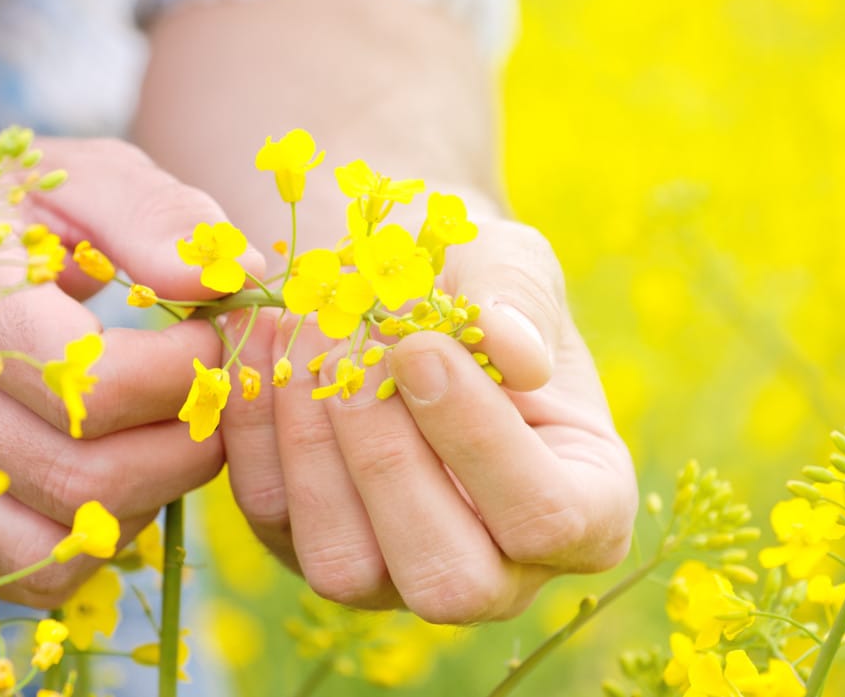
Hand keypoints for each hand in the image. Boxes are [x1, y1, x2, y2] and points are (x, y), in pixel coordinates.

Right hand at [0, 137, 259, 606]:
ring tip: (168, 426)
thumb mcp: (74, 174)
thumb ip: (155, 216)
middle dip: (188, 441)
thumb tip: (235, 278)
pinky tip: (117, 467)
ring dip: (153, 494)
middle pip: (87, 477)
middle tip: (215, 393)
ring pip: (67, 539)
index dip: (185, 373)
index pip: (92, 385)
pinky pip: (32, 569)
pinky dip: (99, 536)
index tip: (217, 337)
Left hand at [221, 218, 636, 622]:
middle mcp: (498, 570)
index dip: (478, 438)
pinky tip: (262, 344)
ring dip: (313, 445)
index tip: (421, 346)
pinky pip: (271, 516)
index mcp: (587, 511)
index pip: (546, 518)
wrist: (402, 292)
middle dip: (388, 460)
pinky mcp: (309, 549)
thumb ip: (519, 297)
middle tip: (356, 350)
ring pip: (345, 566)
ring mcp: (397, 576)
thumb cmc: (477, 284)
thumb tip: (514, 350)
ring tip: (307, 334)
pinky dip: (256, 428)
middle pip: (446, 579)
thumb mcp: (512, 263)